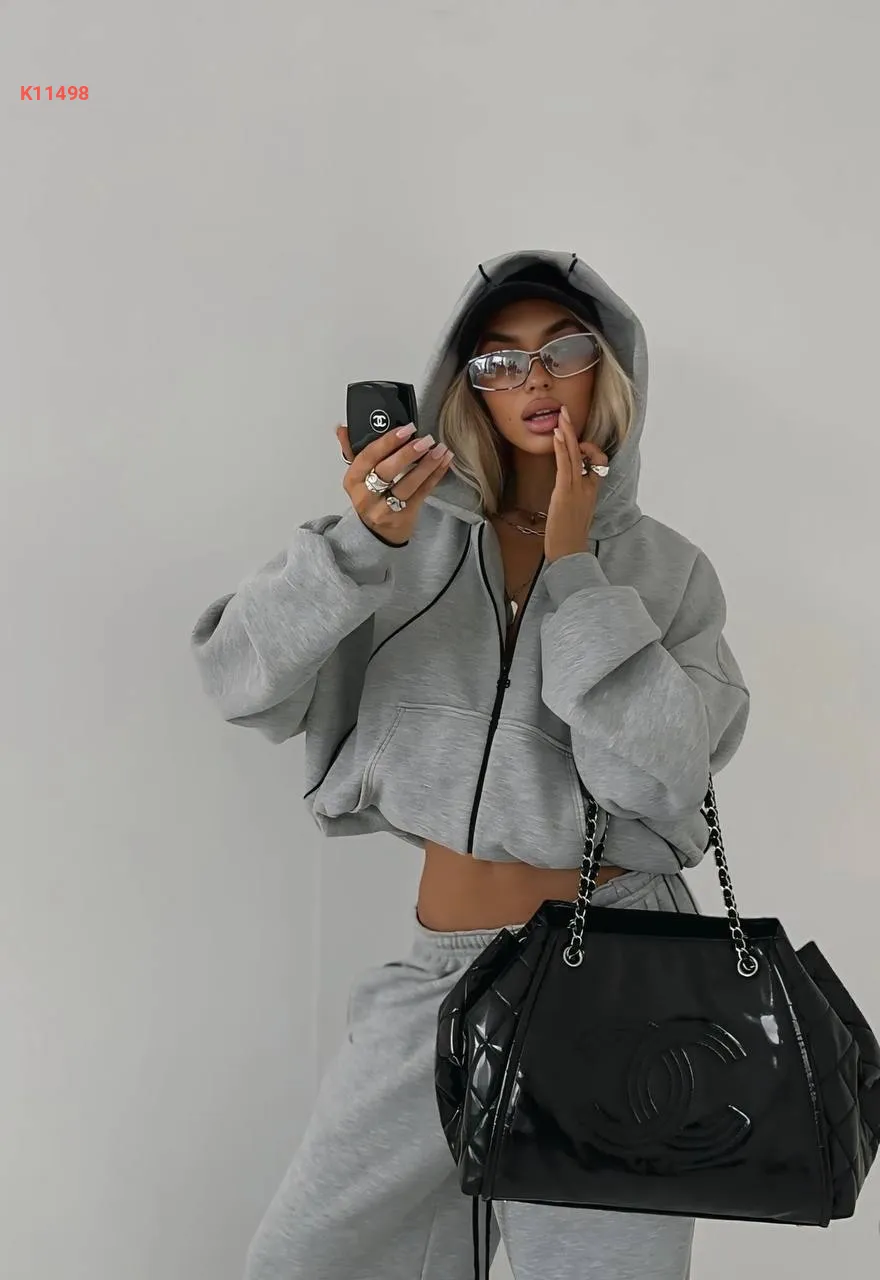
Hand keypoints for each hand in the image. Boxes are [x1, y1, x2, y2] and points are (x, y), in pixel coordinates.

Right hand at [336, 422, 453, 544]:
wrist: (376, 533)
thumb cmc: (370, 497)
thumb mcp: (358, 476)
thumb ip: (352, 450)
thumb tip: (341, 429)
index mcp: (353, 480)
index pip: (367, 457)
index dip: (387, 442)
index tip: (405, 429)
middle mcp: (366, 496)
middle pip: (386, 472)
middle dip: (407, 454)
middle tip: (424, 440)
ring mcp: (385, 509)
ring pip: (407, 484)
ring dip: (426, 465)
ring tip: (440, 450)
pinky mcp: (404, 516)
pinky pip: (422, 493)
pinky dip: (435, 476)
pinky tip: (444, 462)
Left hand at [544, 405, 608, 562]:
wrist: (569, 553)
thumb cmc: (569, 537)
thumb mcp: (575, 513)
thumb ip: (574, 498)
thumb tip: (565, 490)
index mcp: (591, 491)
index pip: (595, 462)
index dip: (587, 449)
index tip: (574, 443)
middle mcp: (588, 487)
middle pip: (585, 452)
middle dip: (574, 431)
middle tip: (566, 413)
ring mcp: (578, 489)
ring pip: (575, 455)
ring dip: (567, 433)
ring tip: (560, 416)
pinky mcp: (566, 493)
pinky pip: (565, 465)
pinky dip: (562, 448)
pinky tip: (556, 435)